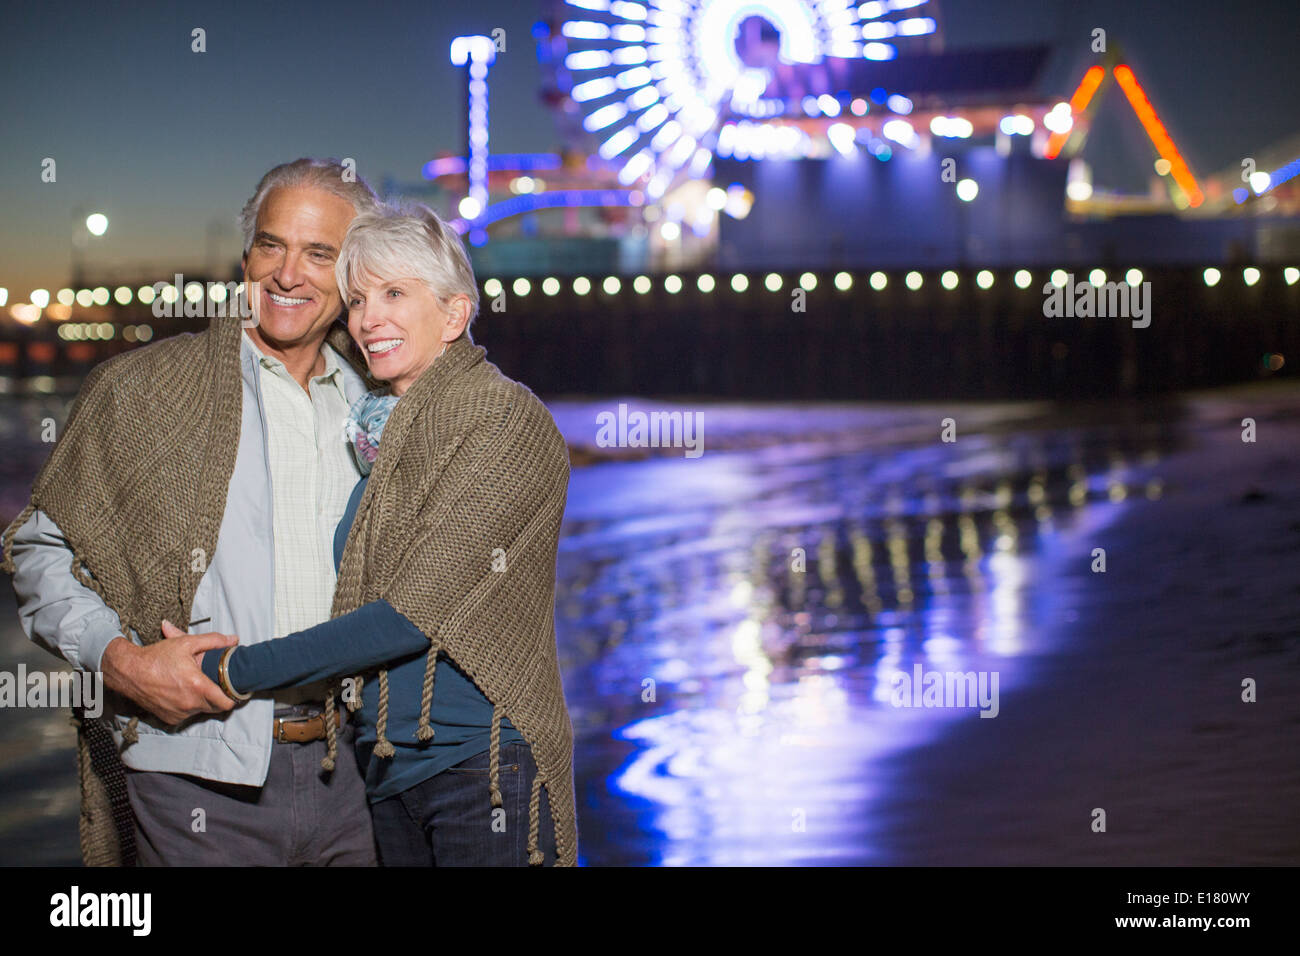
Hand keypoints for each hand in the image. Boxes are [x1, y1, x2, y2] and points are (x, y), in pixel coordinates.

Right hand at [100, 621, 238, 724]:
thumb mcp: (186, 643)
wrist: (129, 672)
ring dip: (203, 701)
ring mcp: (179, 713)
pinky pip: (187, 715)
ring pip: (202, 711)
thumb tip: (234, 639)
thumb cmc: (157, 657)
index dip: (234, 696)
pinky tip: (183, 693)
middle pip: (217, 707)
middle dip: (220, 697)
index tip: (235, 688)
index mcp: (198, 687)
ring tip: (197, 686)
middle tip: (217, 684)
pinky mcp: (170, 718)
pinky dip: (188, 706)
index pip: (227, 703)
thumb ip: (214, 641)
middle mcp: (190, 704)